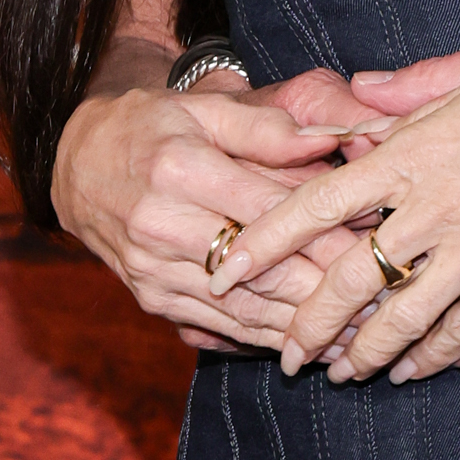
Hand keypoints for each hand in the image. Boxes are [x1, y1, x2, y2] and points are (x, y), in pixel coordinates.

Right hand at [53, 64, 386, 352]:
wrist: (76, 166)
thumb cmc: (152, 127)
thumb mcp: (204, 110)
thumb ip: (268, 128)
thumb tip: (333, 138)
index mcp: (179, 168)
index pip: (270, 212)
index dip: (327, 235)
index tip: (379, 247)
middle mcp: (162, 226)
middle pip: (261, 271)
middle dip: (325, 291)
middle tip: (383, 302)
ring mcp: (152, 270)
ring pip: (242, 309)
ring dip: (302, 328)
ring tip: (359, 336)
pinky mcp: (151, 299)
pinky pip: (217, 326)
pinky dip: (265, 340)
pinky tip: (306, 348)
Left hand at [210, 39, 459, 383]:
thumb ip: (410, 92)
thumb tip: (358, 94)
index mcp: (415, 150)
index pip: (316, 203)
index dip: (262, 241)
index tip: (224, 267)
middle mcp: (437, 206)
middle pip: (350, 279)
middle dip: (306, 325)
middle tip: (283, 355)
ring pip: (402, 318)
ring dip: (363, 353)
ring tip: (340, 374)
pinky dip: (430, 355)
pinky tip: (410, 371)